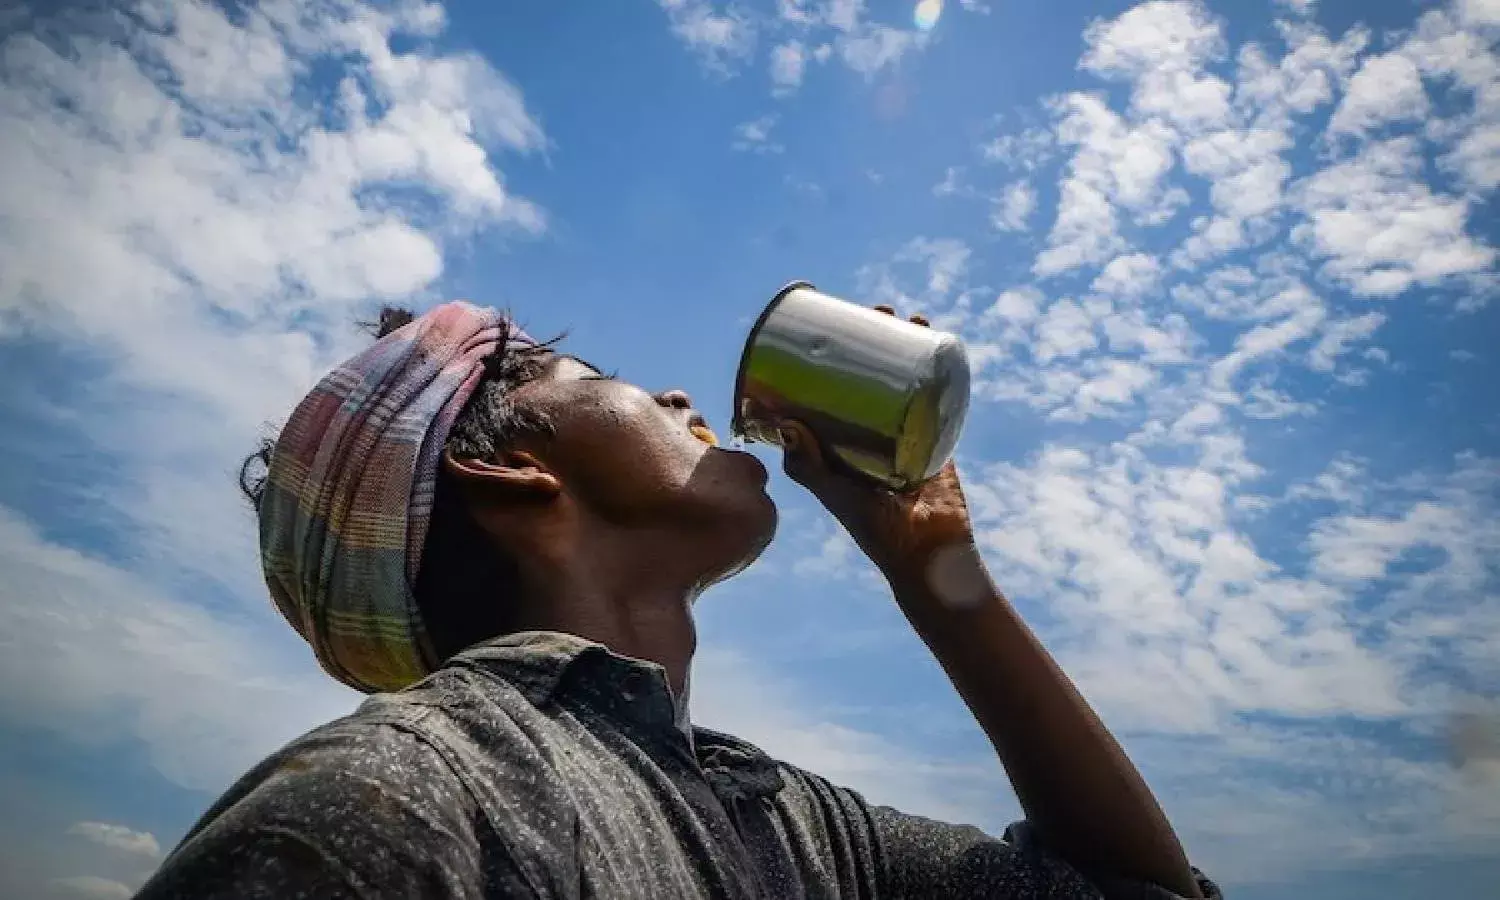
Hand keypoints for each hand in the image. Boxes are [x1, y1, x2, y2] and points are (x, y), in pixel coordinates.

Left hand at [780, 306, 977, 586]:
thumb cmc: (876, 531)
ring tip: (910, 318)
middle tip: (877, 311)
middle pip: (871, 374)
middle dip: (874, 339)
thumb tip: (786, 422)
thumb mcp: (836, 494)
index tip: (829, 325)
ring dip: (907, 345)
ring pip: (905, 377)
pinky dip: (939, 367)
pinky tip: (941, 342)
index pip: (831, 388)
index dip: (830, 356)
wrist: (930, 554)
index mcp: (841, 443)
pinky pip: (937, 394)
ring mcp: (906, 431)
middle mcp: (871, 432)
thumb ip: (810, 467)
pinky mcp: (936, 435)